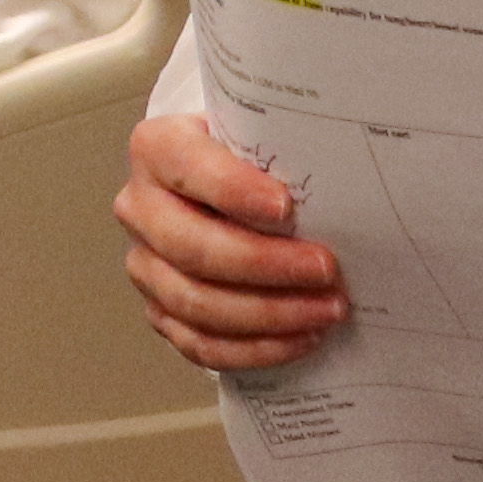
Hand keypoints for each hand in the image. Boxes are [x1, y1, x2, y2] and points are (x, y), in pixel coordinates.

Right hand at [117, 110, 345, 369]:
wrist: (226, 185)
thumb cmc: (249, 157)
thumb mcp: (260, 133)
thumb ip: (282, 147)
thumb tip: (342, 181)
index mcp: (157, 148)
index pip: (189, 168)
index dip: (235, 191)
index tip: (286, 207)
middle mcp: (140, 207)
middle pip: (193, 248)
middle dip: (266, 265)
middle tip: (325, 269)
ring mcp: (146, 265)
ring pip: (196, 303)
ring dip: (269, 314)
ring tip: (326, 309)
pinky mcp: (160, 310)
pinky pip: (201, 344)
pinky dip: (255, 348)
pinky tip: (301, 338)